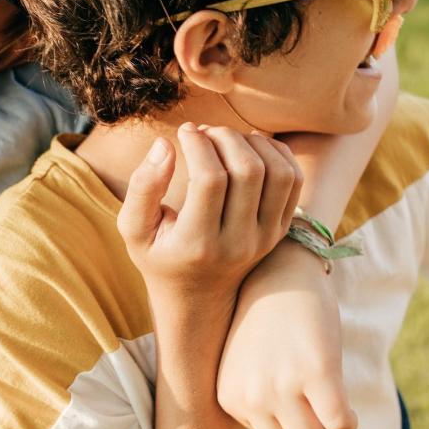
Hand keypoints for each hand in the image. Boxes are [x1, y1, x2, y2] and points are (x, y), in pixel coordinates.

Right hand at [116, 123, 303, 308]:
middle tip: (204, 132)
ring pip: (278, 173)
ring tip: (227, 139)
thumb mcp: (134, 229)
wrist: (198, 297)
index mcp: (198, 244)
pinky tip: (250, 148)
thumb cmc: (160, 255)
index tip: (184, 131)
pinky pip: (293, 180)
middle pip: (248, 171)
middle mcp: (239, 243)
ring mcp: (266, 237)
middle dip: (225, 137)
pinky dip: (276, 153)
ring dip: (253, 143)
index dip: (198, 144)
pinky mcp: (280, 229)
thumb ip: (142, 187)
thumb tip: (165, 144)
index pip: (209, 180)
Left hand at [217, 244, 357, 428]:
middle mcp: (251, 395)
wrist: (281, 270)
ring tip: (331, 403)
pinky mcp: (317, 372)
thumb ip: (255, 404)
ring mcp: (283, 385)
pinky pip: (340, 424)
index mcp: (229, 397)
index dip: (287, 422)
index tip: (290, 390)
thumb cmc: (267, 319)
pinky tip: (348, 405)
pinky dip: (349, 422)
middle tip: (318, 407)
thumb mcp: (245, 365)